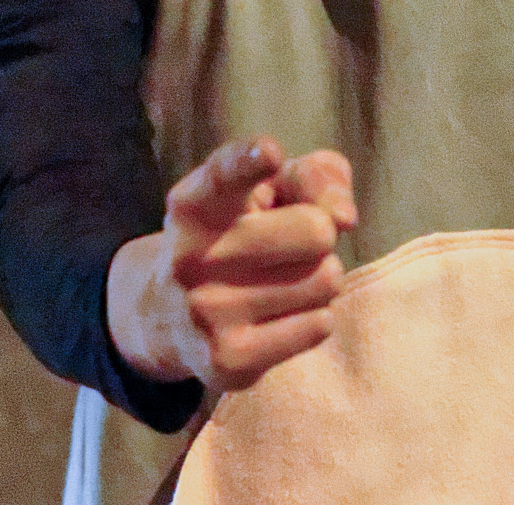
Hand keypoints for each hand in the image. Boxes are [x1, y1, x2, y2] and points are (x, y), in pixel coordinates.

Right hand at [107, 137, 356, 392]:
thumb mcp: (265, 190)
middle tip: (288, 246)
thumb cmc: (236, 235)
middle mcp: (190, 255)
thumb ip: (313, 176)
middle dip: (318, 234)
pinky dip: (313, 317)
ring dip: (318, 278)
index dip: (249, 160)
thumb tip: (344, 216)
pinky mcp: (229, 361)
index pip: (224, 175)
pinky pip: (319, 325)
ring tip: (282, 281)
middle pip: (316, 230)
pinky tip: (278, 316)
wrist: (168, 316)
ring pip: (325, 280)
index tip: (270, 153)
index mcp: (193, 203)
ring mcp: (207, 311)